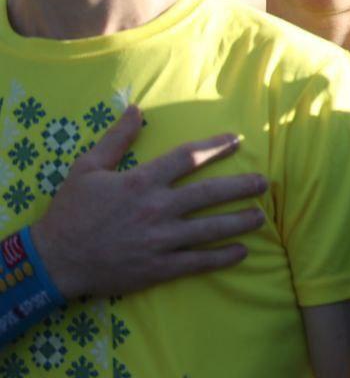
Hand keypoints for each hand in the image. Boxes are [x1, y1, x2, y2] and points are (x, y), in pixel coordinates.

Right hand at [30, 106, 267, 299]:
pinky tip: (242, 251)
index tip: (238, 141)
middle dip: (241, 187)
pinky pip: (198, 261)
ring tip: (260, 217)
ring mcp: (160, 240)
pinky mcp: (159, 267)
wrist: (55, 260)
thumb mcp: (87, 168)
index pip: (187, 158)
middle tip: (265, 183)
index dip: (216, 147)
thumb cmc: (71, 212)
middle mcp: (156, 208)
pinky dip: (223, 257)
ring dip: (240, 222)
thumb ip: (116, 139)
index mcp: (141, 181)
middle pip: (209, 194)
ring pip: (211, 229)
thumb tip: (136, 109)